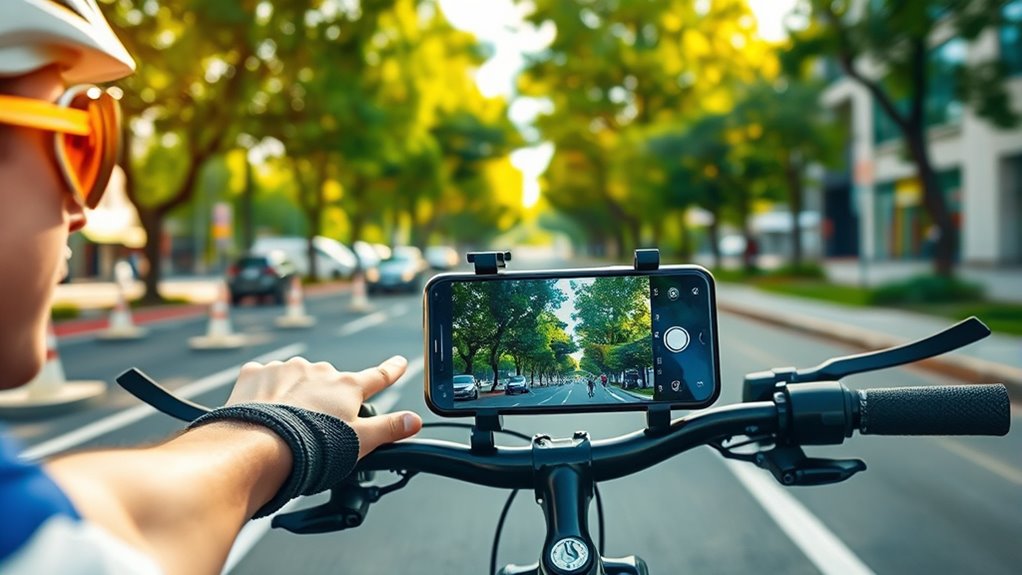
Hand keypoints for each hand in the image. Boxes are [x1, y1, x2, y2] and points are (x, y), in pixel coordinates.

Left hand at [226, 355, 421, 457]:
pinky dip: (265, 392)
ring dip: (294, 395)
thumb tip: (414, 421)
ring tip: (285, 425)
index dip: (391, 371)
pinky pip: (264, 379)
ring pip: (296, 379)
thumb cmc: (312, 449)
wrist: (257, 448)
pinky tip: (263, 412)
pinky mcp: (256, 374)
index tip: (399, 362)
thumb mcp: (359, 442)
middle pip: (330, 383)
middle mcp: (319, 371)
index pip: (378, 376)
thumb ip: (388, 429)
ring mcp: (286, 369)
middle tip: (315, 428)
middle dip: (325, 400)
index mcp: (347, 387)